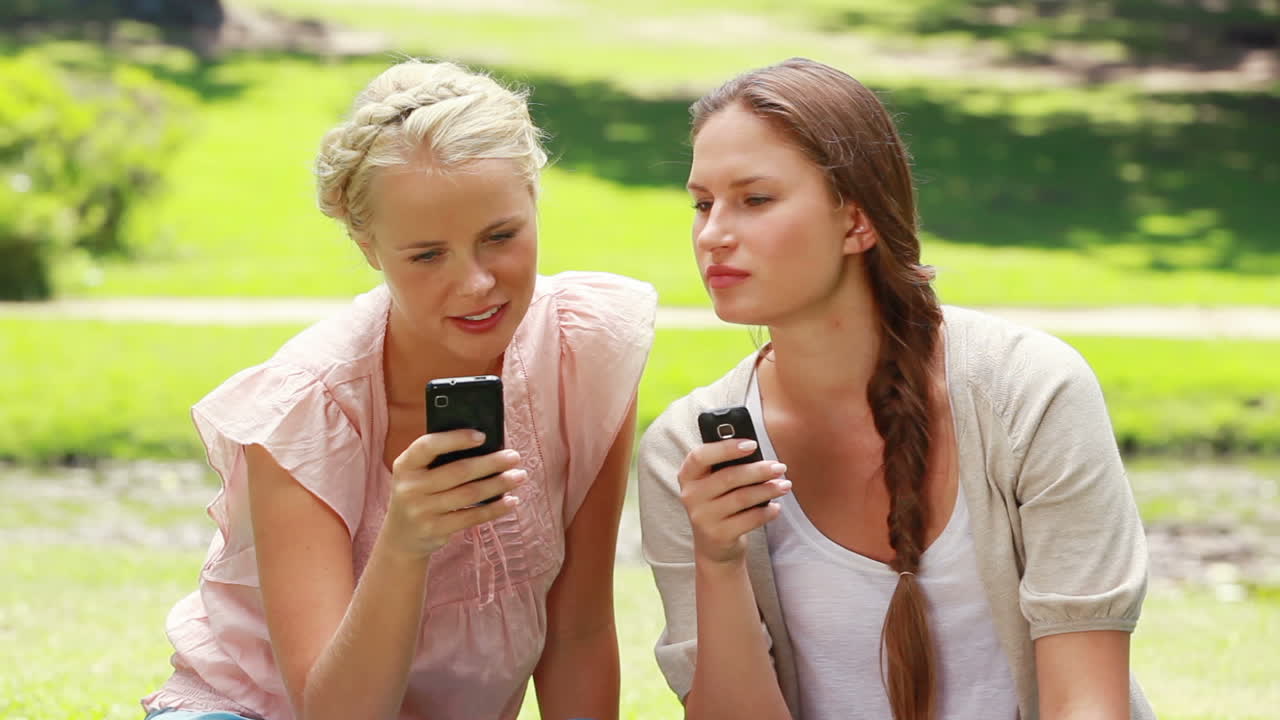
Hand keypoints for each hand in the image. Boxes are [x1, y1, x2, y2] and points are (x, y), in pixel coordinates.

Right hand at [383, 430, 525, 558]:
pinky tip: (511, 501)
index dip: (455, 439)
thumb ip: (440, 459)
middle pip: (458, 471)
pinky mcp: (435, 530)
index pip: (428, 445)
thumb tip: (486, 445)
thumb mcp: (418, 473)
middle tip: (514, 457)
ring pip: (469, 494)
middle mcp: (410, 487)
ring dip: (498, 484)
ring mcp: (421, 511)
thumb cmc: (419, 493)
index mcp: (405, 465)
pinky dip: (494, 509)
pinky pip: (471, 517)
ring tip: (519, 476)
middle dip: (491, 463)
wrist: (401, 536)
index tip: (483, 436)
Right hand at [677, 439, 789, 565]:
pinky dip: (767, 512)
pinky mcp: (718, 535)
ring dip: (768, 490)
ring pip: (742, 498)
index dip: (726, 448)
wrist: (714, 545)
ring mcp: (703, 517)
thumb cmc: (719, 503)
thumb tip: (756, 451)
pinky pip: (749, 519)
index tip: (753, 444)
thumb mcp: (715, 483)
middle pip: (728, 477)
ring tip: (784, 485)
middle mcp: (691, 495)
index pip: (700, 456)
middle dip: (758, 470)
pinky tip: (776, 507)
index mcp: (688, 475)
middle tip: (780, 467)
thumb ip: (727, 466)